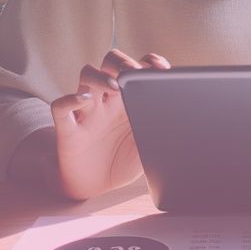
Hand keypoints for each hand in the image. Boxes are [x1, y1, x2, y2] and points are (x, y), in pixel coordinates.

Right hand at [45, 48, 170, 200]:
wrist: (95, 188)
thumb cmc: (122, 160)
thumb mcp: (149, 144)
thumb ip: (162, 130)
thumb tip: (189, 124)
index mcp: (129, 100)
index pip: (136, 68)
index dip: (148, 62)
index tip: (162, 69)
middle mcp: (108, 100)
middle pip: (110, 62)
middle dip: (123, 62)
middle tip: (133, 72)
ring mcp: (87, 112)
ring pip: (86, 75)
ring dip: (100, 76)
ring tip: (114, 86)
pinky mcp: (68, 131)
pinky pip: (61, 107)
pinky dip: (70, 100)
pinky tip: (85, 101)